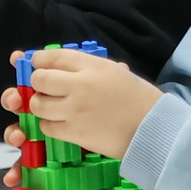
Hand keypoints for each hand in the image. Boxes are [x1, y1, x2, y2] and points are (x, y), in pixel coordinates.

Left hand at [1, 49, 157, 160]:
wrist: (154, 129)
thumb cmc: (140, 99)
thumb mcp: (117, 72)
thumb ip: (89, 67)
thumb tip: (64, 66)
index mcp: (93, 66)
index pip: (53, 56)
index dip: (39, 59)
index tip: (37, 64)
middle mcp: (80, 85)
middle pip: (39, 79)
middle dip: (37, 83)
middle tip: (44, 88)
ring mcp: (75, 110)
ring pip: (38, 105)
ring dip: (40, 105)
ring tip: (50, 107)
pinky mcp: (74, 133)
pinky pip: (47, 127)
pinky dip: (49, 125)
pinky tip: (60, 124)